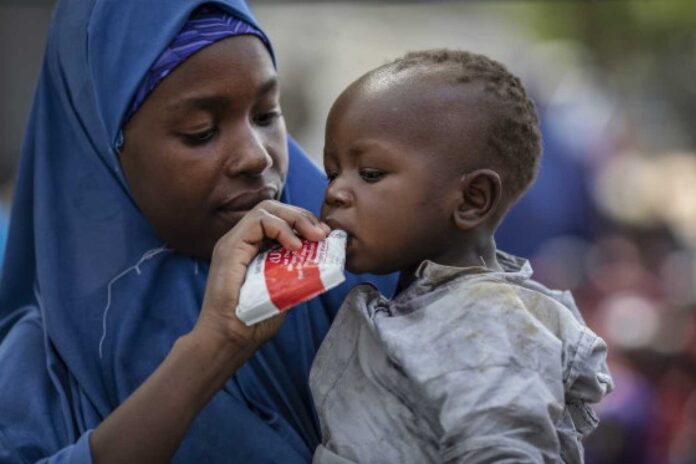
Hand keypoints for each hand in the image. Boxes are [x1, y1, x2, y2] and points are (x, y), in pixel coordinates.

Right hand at [194, 200, 329, 352]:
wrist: (228, 339)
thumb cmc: (254, 322)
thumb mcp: (285, 292)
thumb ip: (296, 274)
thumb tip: (321, 264)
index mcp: (253, 249)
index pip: (279, 220)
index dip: (304, 222)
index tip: (324, 236)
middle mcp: (242, 241)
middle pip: (274, 209)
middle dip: (303, 216)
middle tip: (323, 233)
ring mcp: (234, 242)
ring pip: (267, 209)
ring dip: (296, 219)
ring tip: (314, 236)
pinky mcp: (230, 247)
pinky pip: (258, 221)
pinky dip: (281, 228)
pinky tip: (296, 246)